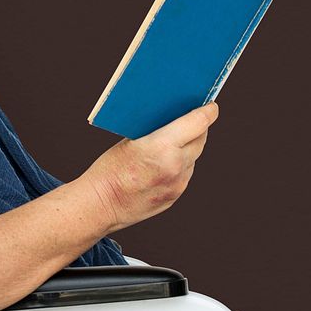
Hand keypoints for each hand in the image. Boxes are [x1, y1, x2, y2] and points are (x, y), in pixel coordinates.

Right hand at [82, 102, 218, 232]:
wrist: (99, 205)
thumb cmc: (108, 169)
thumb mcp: (130, 141)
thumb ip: (156, 132)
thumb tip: (173, 122)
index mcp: (163, 146)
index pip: (198, 122)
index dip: (208, 111)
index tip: (211, 106)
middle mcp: (176, 166)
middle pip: (200, 140)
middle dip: (199, 129)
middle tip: (194, 120)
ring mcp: (177, 184)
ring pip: (193, 159)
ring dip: (189, 148)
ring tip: (177, 141)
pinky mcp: (174, 196)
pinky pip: (185, 175)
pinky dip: (180, 165)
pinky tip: (167, 162)